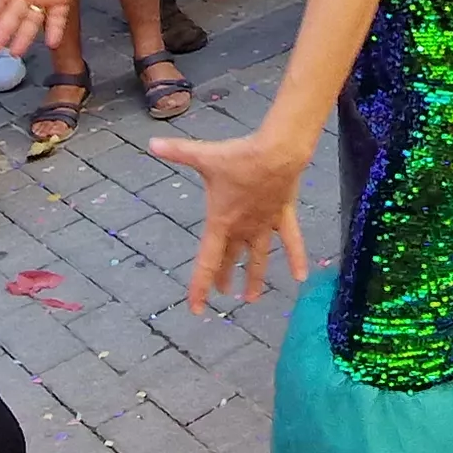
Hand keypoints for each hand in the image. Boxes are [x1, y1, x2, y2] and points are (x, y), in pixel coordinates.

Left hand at [144, 130, 312, 312]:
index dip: (199, 287)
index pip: (206, 262)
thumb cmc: (239, 157)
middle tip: (221, 292)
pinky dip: (296, 258)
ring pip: (258, 258)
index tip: (196, 308)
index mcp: (221, 222)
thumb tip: (151, 143)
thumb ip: (178, 152)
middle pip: (229, 259)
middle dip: (223, 277)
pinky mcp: (282, 216)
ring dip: (253, 277)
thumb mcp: (204, 156)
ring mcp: (265, 225)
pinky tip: (301, 277)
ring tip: (249, 299)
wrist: (277, 152)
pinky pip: (291, 241)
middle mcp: (243, 229)